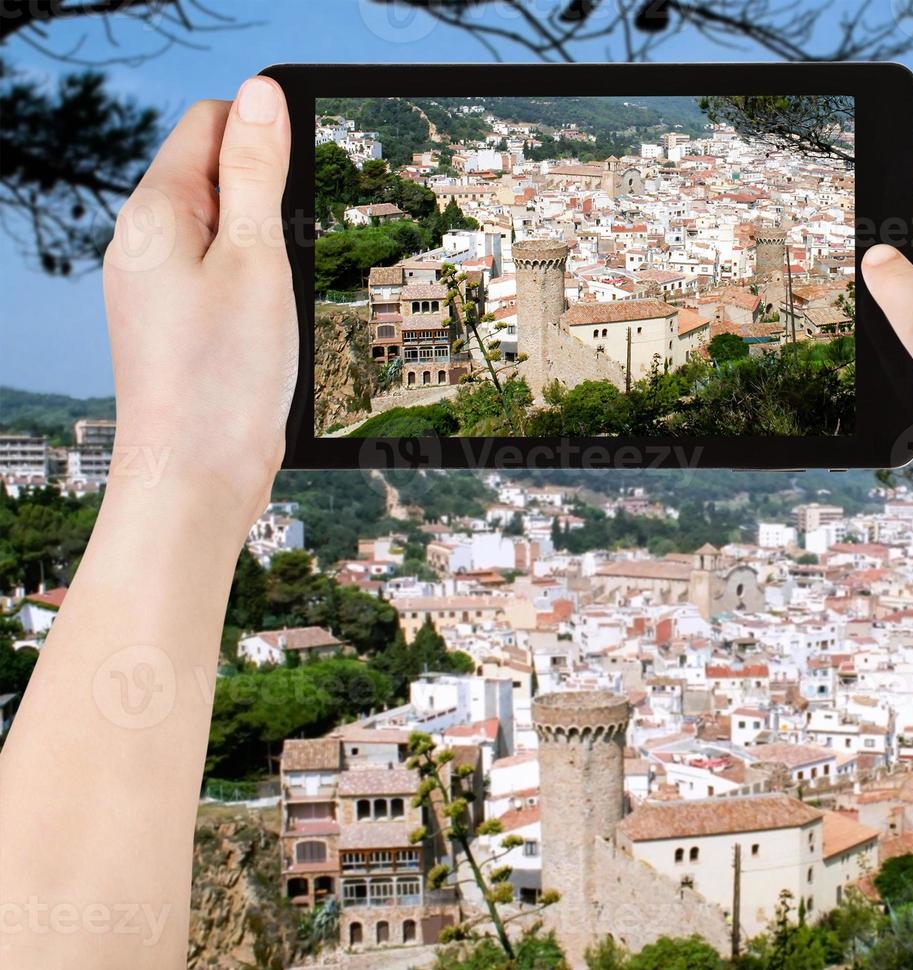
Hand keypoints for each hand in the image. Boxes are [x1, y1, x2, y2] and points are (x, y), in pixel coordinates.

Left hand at [102, 76, 294, 526]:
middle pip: (218, 174)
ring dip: (268, 244)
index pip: (211, 123)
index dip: (268, 134)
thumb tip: (262, 92)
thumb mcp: (257, 258)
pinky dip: (257, 282)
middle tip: (301, 247)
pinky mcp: (178, 322)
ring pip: (225, 229)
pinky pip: (222, 273)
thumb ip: (258, 171)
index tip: (309, 181)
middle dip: (272, 194)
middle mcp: (146, 242)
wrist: (195, 477)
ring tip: (287, 294)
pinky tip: (276, 320)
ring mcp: (158, 284)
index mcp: (156, 212)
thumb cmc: (224, 376)